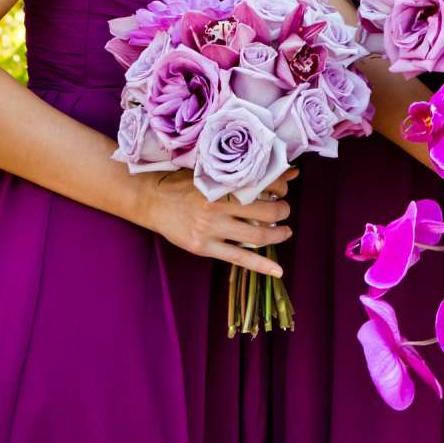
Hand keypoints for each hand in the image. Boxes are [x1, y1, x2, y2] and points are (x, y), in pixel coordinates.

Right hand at [136, 167, 294, 276]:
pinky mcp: (204, 247)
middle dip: (283, 211)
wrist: (152, 200)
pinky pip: (239, 259)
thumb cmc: (184, 182)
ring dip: (278, 234)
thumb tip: (291, 172)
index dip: (281, 188)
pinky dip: (261, 265)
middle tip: (284, 210)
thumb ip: (248, 172)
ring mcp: (210, 229)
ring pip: (257, 236)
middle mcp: (218, 206)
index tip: (283, 189)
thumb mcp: (213, 172)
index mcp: (222, 183)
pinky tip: (278, 270)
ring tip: (285, 231)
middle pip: (266, 213)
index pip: (264, 186)